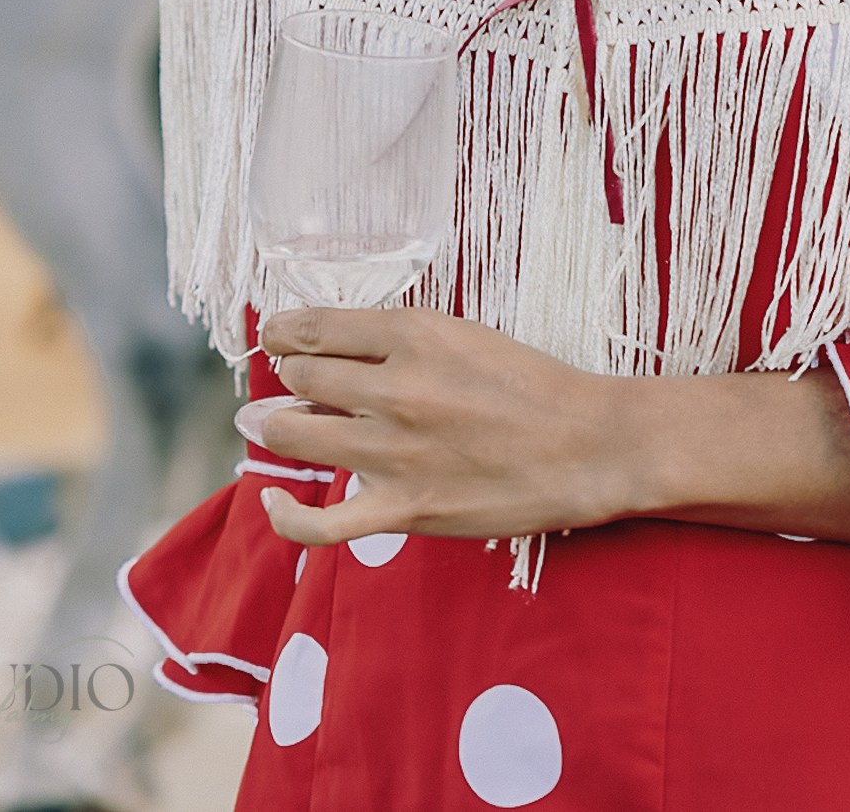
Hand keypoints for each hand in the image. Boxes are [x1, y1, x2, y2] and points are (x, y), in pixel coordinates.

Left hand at [251, 305, 633, 549]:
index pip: (317, 327)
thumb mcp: (464, 336)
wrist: (586, 446)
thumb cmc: (531, 385)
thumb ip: (402, 342)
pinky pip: (321, 523)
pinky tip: (274, 500)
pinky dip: (286, 514)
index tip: (277, 335)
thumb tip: (336, 349)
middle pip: (301, 376)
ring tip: (263, 422)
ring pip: (297, 434)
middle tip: (283, 382)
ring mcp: (394, 452)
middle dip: (284, 376)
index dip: (284, 331)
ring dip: (273, 424)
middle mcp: (394, 388)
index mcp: (413, 334)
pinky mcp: (403, 509)